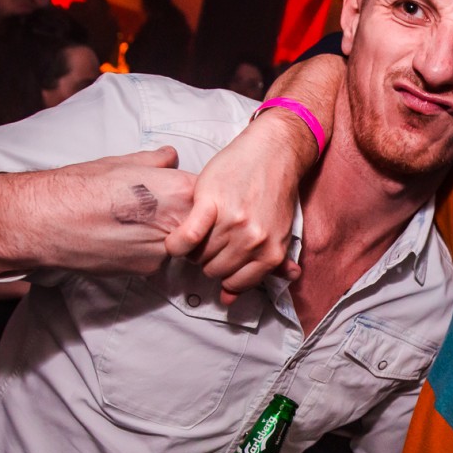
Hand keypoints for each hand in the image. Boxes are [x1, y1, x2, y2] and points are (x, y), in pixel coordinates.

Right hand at [0, 146, 198, 276]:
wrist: (49, 220)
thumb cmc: (82, 186)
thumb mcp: (122, 163)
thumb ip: (155, 162)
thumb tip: (170, 156)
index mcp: (179, 190)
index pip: (210, 195)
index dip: (198, 194)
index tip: (183, 193)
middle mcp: (179, 223)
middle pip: (201, 223)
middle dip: (186, 217)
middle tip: (157, 210)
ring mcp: (165, 250)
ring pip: (180, 243)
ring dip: (166, 235)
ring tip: (133, 222)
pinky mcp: (149, 270)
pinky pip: (158, 258)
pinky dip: (147, 250)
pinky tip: (122, 239)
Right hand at [166, 109, 311, 301]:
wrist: (274, 152)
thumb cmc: (273, 192)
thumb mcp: (278, 234)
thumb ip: (262, 268)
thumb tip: (231, 299)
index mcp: (270, 252)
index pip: (234, 283)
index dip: (222, 274)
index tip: (217, 260)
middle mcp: (253, 241)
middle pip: (213, 270)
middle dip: (206, 260)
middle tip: (206, 242)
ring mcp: (233, 223)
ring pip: (198, 256)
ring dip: (191, 249)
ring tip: (197, 232)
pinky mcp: (212, 203)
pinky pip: (186, 238)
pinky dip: (176, 243)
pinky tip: (174, 240)